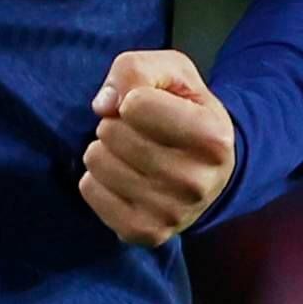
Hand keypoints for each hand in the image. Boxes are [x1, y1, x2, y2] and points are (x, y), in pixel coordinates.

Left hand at [78, 49, 235, 246]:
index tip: (147, 107)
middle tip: (136, 132)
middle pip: (113, 133)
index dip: (133, 98)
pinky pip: (90, 191)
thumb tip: (103, 105)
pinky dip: (97, 178)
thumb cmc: (186, 113)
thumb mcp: (173, 74)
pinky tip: (122, 177)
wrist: (210, 173)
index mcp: (213, 138)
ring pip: (98, 162)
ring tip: (129, 154)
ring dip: (105, 150)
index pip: (136, 104)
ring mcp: (172, 214)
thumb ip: (137, 70)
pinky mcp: (145, 233)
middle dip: (116, 124)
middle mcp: (196, 182)